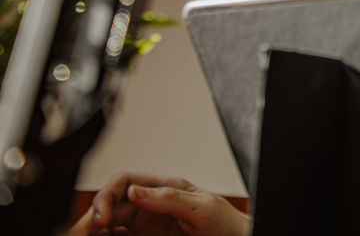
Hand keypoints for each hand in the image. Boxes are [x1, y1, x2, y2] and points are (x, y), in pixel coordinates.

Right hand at [68, 172, 251, 235]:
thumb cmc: (224, 221)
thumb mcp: (202, 206)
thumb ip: (169, 197)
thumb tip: (135, 190)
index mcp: (164, 187)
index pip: (125, 182)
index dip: (107, 195)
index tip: (103, 217)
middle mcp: (150, 202)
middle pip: (111, 203)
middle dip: (93, 215)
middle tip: (81, 233)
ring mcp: (146, 221)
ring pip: (110, 221)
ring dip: (94, 228)